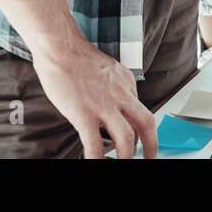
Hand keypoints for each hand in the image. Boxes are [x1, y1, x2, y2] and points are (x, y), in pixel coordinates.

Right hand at [32, 37, 156, 158]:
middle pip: (146, 124)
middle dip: (150, 145)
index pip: (141, 110)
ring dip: (126, 156)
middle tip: (148, 157)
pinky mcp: (84, 114)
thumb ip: (116, 88)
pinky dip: (97, 159)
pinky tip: (96, 163)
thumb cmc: (77, 58)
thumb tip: (117, 107)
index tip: (141, 141)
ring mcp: (104, 105)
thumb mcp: (109, 69)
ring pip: (126, 138)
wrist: (60, 48)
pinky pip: (95, 144)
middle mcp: (121, 94)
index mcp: (127, 83)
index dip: (142, 130)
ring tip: (122, 163)